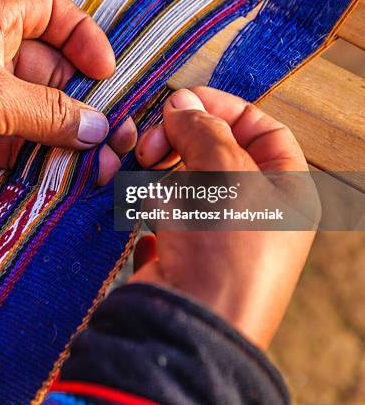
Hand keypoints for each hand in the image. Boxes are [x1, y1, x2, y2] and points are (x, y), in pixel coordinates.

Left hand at [0, 0, 135, 209]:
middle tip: (109, 128)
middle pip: (51, 67)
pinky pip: (17, 141)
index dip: (82, 34)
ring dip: (63, 131)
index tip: (105, 70)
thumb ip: (49, 111)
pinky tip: (65, 172)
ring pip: (36, 109)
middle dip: (80, 95)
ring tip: (96, 158)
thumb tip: (98, 127)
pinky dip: (39, 155)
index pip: (50, 10)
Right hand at [130, 87, 314, 348]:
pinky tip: (144, 211)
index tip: (181, 100)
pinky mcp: (181, 246)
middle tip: (152, 144)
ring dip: (157, 169)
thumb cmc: (227, 251)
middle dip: (179, 139)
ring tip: (138, 173)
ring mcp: (215, 229)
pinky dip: (149, 201)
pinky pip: (163, 207)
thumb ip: (204, 129)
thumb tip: (180, 102)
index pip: (260, 128)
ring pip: (182, 176)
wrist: (189, 324)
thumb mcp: (227, 173)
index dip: (222, 107)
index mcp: (285, 189)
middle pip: (214, 149)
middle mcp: (254, 208)